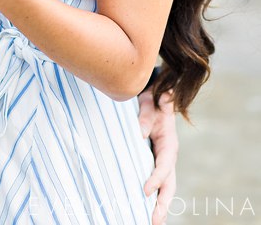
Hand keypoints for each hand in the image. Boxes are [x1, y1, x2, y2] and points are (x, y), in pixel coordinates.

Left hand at [138, 88, 177, 224]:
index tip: (145, 191)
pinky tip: (145, 208)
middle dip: (163, 203)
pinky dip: (154, 196)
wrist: (156, 97)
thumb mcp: (150, 102)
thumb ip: (146, 115)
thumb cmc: (153, 100)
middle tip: (155, 221)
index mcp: (169, 143)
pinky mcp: (156, 161)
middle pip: (169, 183)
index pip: (164, 165)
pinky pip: (157, 181)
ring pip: (165, 186)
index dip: (156, 179)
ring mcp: (163, 160)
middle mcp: (168, 155)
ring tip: (153, 222)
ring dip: (160, 205)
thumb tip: (140, 132)